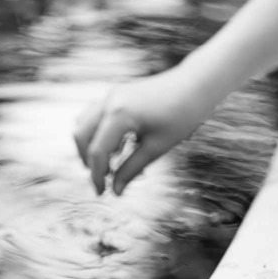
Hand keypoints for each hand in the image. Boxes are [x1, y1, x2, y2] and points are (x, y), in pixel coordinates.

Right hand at [72, 69, 220, 195]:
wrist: (196, 85)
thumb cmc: (181, 115)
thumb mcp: (157, 147)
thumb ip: (132, 169)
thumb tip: (115, 191)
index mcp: (119, 115)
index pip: (97, 152)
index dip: (97, 176)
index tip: (103, 193)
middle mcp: (110, 101)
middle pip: (81, 135)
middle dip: (88, 160)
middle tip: (104, 179)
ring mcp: (112, 94)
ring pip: (85, 122)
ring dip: (91, 144)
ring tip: (111, 162)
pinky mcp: (118, 93)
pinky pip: (96, 114)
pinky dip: (98, 131)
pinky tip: (118, 146)